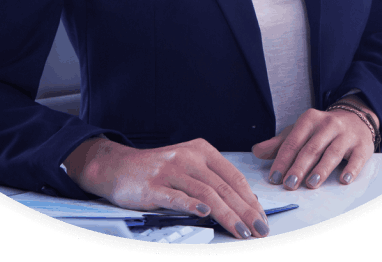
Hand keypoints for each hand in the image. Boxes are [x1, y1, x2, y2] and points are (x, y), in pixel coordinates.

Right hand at [63, 137, 269, 239]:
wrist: (118, 167)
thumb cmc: (158, 170)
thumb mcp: (188, 167)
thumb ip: (213, 179)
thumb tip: (244, 201)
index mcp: (201, 150)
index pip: (232, 176)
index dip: (250, 199)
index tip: (262, 218)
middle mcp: (188, 157)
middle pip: (223, 186)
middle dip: (244, 211)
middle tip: (260, 229)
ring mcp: (170, 170)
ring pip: (205, 193)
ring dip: (226, 214)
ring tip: (241, 231)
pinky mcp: (153, 186)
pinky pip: (176, 196)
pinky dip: (192, 206)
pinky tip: (205, 215)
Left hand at [251, 105, 376, 189]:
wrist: (355, 119)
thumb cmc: (322, 130)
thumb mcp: (300, 132)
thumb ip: (279, 144)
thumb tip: (256, 151)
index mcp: (310, 119)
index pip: (293, 141)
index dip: (283, 160)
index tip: (274, 178)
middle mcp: (328, 124)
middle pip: (311, 148)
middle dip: (299, 167)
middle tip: (289, 184)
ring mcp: (346, 135)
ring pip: (332, 153)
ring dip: (321, 169)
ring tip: (311, 184)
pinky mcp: (362, 146)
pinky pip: (357, 158)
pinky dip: (351, 169)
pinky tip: (344, 180)